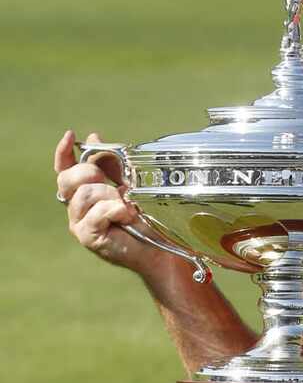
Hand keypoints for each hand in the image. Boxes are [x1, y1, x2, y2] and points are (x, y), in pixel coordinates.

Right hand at [54, 130, 171, 274]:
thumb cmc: (144, 218)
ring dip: (111, 195)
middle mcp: (77, 208)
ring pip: (85, 193)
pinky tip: (128, 215)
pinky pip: (97, 212)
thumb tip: (94, 138)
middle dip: (91, 173)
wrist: (158, 247)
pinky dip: (116, 210)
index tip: (71, 135)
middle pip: (68, 178)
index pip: (64, 170)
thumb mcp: (129, 183)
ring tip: (127, 206)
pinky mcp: (87, 236)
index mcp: (84, 193)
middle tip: (114, 185)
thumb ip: (112, 164)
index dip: (63, 152)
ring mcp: (79, 223)